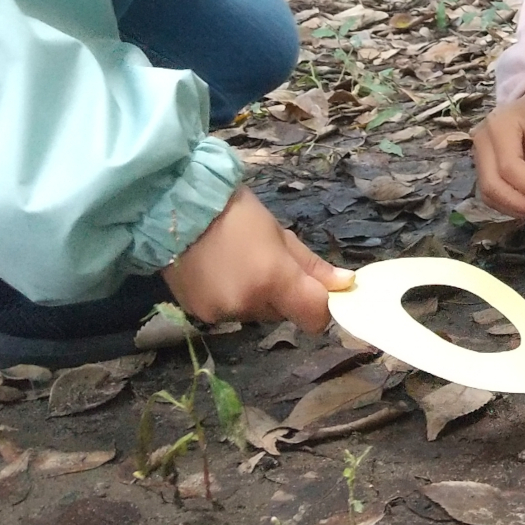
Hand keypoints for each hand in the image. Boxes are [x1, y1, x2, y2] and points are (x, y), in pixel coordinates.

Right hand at [161, 187, 352, 330]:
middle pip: (284, 313)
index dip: (320, 306)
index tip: (316, 289)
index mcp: (273, 279)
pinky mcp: (199, 316)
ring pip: (257, 314)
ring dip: (257, 297)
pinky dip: (232, 299)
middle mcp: (248, 304)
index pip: (314, 316)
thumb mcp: (280, 234)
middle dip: (283, 294)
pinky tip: (220, 273)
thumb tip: (347, 284)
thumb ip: (313, 266)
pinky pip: (231, 313)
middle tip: (267, 262)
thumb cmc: (236, 212)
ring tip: (239, 263)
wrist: (177, 208)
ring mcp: (221, 313)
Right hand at [474, 82, 524, 218]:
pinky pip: (491, 191)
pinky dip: (509, 203)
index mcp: (499, 126)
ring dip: (513, 207)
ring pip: (488, 191)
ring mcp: (479, 153)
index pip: (509, 167)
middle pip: (492, 183)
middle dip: (519, 203)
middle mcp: (482, 140)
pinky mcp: (484, 165)